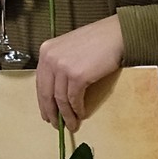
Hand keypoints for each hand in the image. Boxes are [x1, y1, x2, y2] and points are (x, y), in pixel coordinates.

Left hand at [35, 16, 124, 131]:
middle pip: (46, 92)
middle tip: (54, 124)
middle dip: (50, 111)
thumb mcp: (69, 48)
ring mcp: (62, 67)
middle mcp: (50, 58)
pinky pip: (74, 99)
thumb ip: (60, 64)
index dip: (43, 100)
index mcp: (46, 51)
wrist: (116, 34)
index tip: (46, 112)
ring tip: (71, 125)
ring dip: (66, 115)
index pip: (40, 81)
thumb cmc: (98, 40)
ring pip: (60, 99)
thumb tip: (58, 91)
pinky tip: (81, 114)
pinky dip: (77, 109)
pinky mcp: (77, 75)